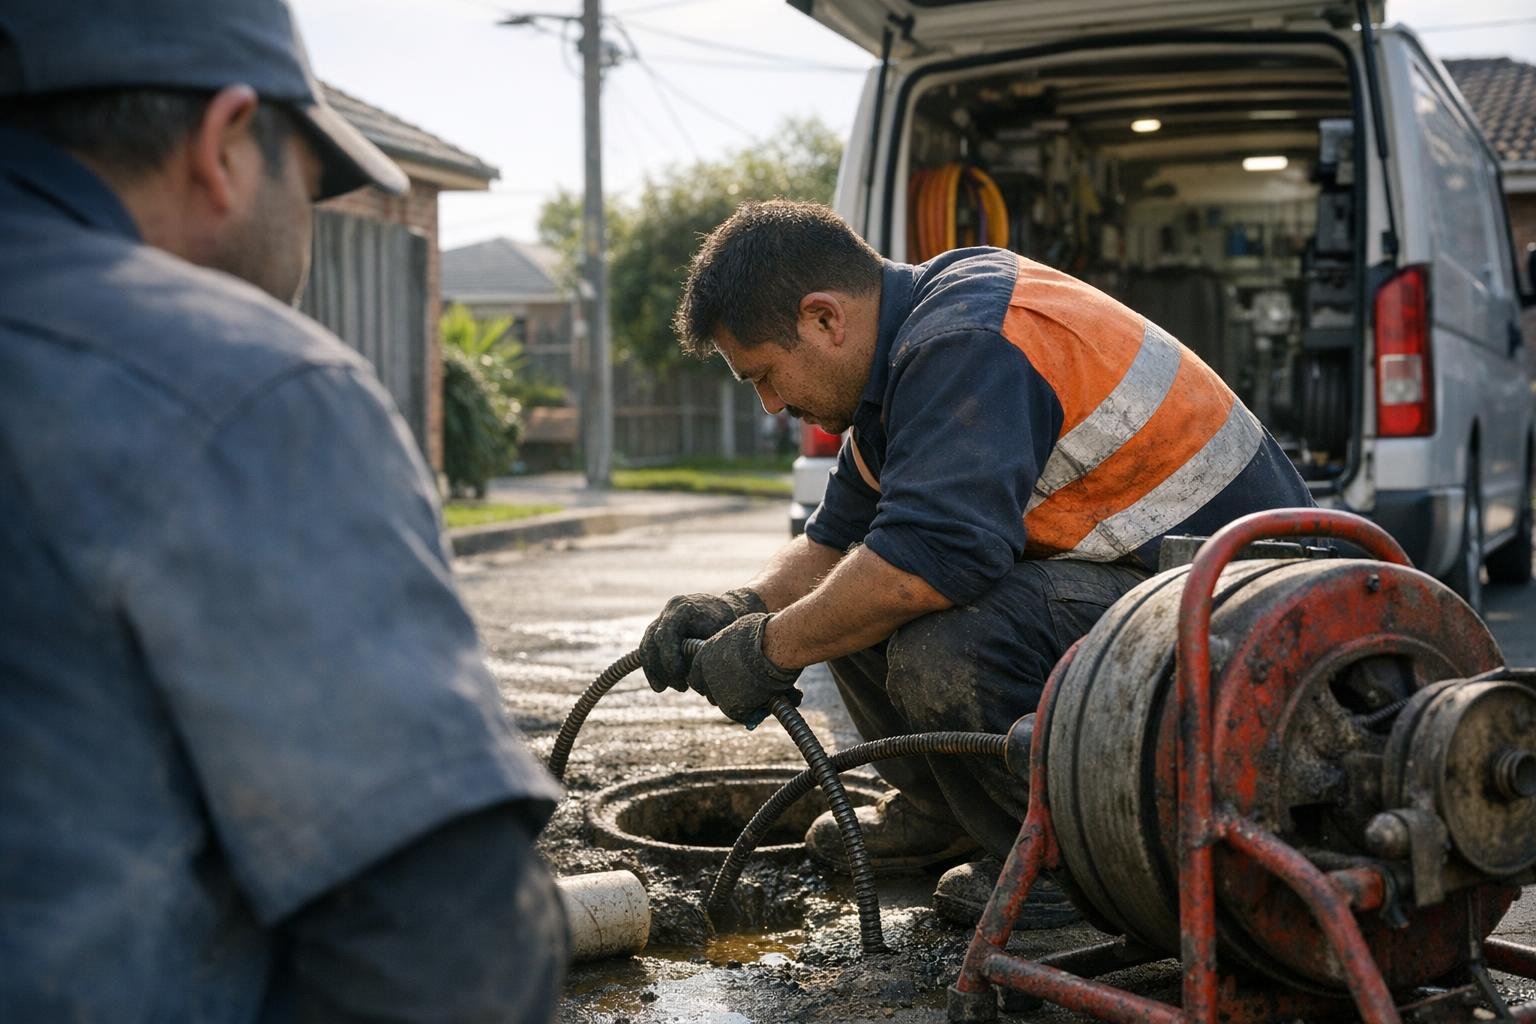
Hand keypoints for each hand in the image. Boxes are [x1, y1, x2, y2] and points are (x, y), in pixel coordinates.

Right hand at [639, 588, 765, 692]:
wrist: (726, 610)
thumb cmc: (727, 624)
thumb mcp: (722, 636)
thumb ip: (707, 654)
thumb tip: (703, 686)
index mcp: (683, 608)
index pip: (665, 635)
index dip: (669, 659)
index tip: (681, 677)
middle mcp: (669, 610)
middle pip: (652, 642)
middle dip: (662, 670)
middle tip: (681, 687)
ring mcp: (661, 618)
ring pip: (647, 647)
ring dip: (655, 671)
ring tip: (669, 688)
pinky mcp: (658, 629)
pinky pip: (648, 649)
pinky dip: (652, 668)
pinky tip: (661, 685)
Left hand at [687, 613, 801, 728]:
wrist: (771, 647)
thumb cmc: (763, 633)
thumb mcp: (739, 632)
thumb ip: (733, 646)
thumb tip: (740, 650)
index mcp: (705, 654)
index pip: (696, 676)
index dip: (708, 681)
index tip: (719, 683)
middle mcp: (707, 675)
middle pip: (710, 693)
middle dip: (723, 694)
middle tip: (742, 691)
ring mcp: (719, 692)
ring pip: (727, 704)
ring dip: (741, 702)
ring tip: (761, 694)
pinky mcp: (732, 705)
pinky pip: (743, 714)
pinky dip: (755, 711)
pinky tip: (767, 702)